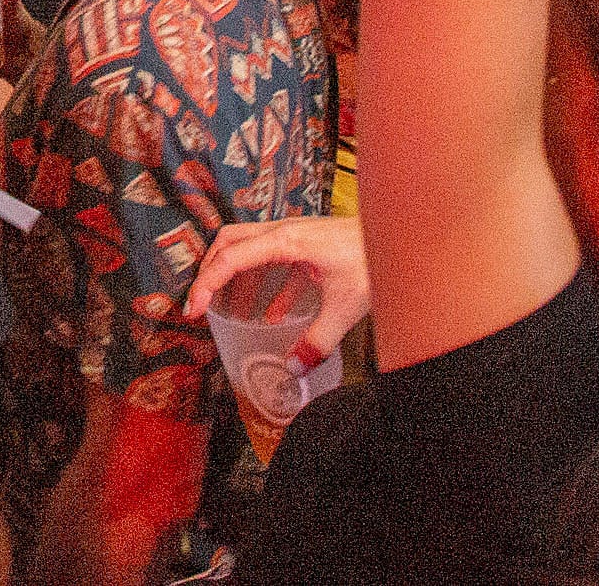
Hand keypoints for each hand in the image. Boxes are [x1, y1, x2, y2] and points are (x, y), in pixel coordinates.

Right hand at [184, 216, 371, 369]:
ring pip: (250, 251)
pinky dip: (266, 288)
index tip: (196, 308)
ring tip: (231, 313)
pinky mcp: (309, 246)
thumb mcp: (345, 305)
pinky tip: (271, 317)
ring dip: (236, 280)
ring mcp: (297, 237)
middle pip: (230, 243)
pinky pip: (275, 264)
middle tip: (201, 303)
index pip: (231, 258)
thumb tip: (292, 367)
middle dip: (210, 273)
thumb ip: (318, 339)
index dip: (207, 283)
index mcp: (286, 240)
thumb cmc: (376, 256)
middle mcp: (285, 232)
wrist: (402, 237)